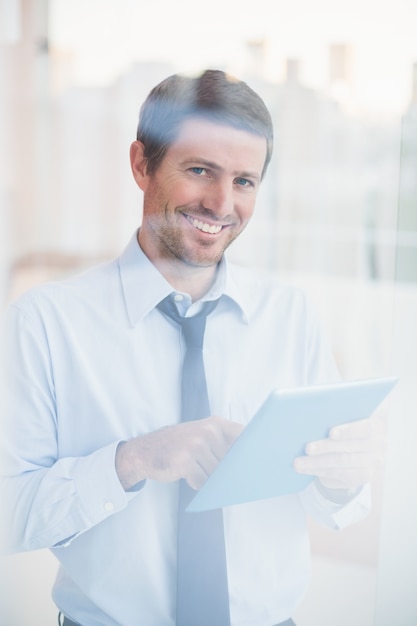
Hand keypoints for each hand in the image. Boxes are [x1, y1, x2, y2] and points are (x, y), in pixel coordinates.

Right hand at [116, 416, 243, 490]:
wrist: (145, 450)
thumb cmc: (179, 445)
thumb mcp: (202, 435)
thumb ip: (224, 444)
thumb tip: (248, 466)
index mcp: (216, 423)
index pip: (244, 437)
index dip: (252, 451)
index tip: (258, 462)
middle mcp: (208, 431)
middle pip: (230, 462)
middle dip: (224, 472)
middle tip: (210, 469)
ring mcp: (196, 445)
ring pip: (216, 475)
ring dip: (208, 479)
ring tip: (194, 468)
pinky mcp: (185, 461)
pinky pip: (202, 482)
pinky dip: (196, 484)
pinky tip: (186, 474)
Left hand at [293, 415, 385, 490]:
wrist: (357, 448)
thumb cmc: (346, 425)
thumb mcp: (346, 416)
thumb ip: (337, 414)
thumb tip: (312, 415)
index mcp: (376, 424)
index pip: (364, 428)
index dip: (347, 431)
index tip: (331, 433)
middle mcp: (378, 443)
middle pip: (348, 446)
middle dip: (325, 447)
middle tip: (307, 448)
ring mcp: (372, 462)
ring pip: (340, 462)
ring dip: (317, 462)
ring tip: (299, 463)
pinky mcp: (363, 476)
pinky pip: (338, 474)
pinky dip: (319, 471)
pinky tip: (305, 469)